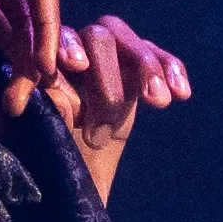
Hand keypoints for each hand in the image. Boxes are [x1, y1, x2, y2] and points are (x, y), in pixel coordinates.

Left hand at [44, 14, 189, 203]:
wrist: (74, 184)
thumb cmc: (48, 162)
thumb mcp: (41, 145)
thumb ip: (45, 118)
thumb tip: (56, 96)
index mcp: (41, 64)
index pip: (54, 41)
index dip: (67, 46)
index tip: (77, 65)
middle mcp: (73, 53)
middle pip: (98, 37)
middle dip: (108, 74)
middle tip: (108, 121)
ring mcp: (108, 60)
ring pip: (129, 42)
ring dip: (147, 67)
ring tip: (157, 101)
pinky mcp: (135, 74)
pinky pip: (158, 59)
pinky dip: (171, 71)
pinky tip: (181, 94)